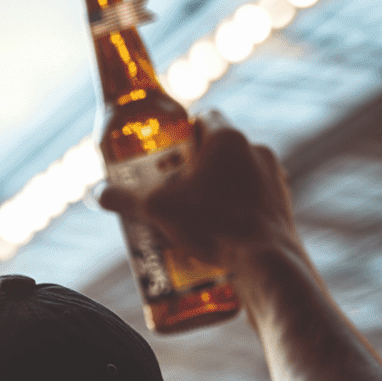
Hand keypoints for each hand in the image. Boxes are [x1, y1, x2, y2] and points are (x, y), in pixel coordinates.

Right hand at [97, 125, 303, 274]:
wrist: (266, 262)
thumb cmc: (214, 226)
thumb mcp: (158, 210)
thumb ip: (125, 200)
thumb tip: (99, 194)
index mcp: (228, 138)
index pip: (203, 118)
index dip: (182, 134)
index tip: (166, 156)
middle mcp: (256, 150)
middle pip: (218, 150)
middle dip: (194, 169)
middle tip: (171, 191)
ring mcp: (274, 178)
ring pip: (237, 176)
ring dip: (216, 191)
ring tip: (193, 217)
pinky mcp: (283, 205)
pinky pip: (253, 200)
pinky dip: (236, 211)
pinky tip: (218, 234)